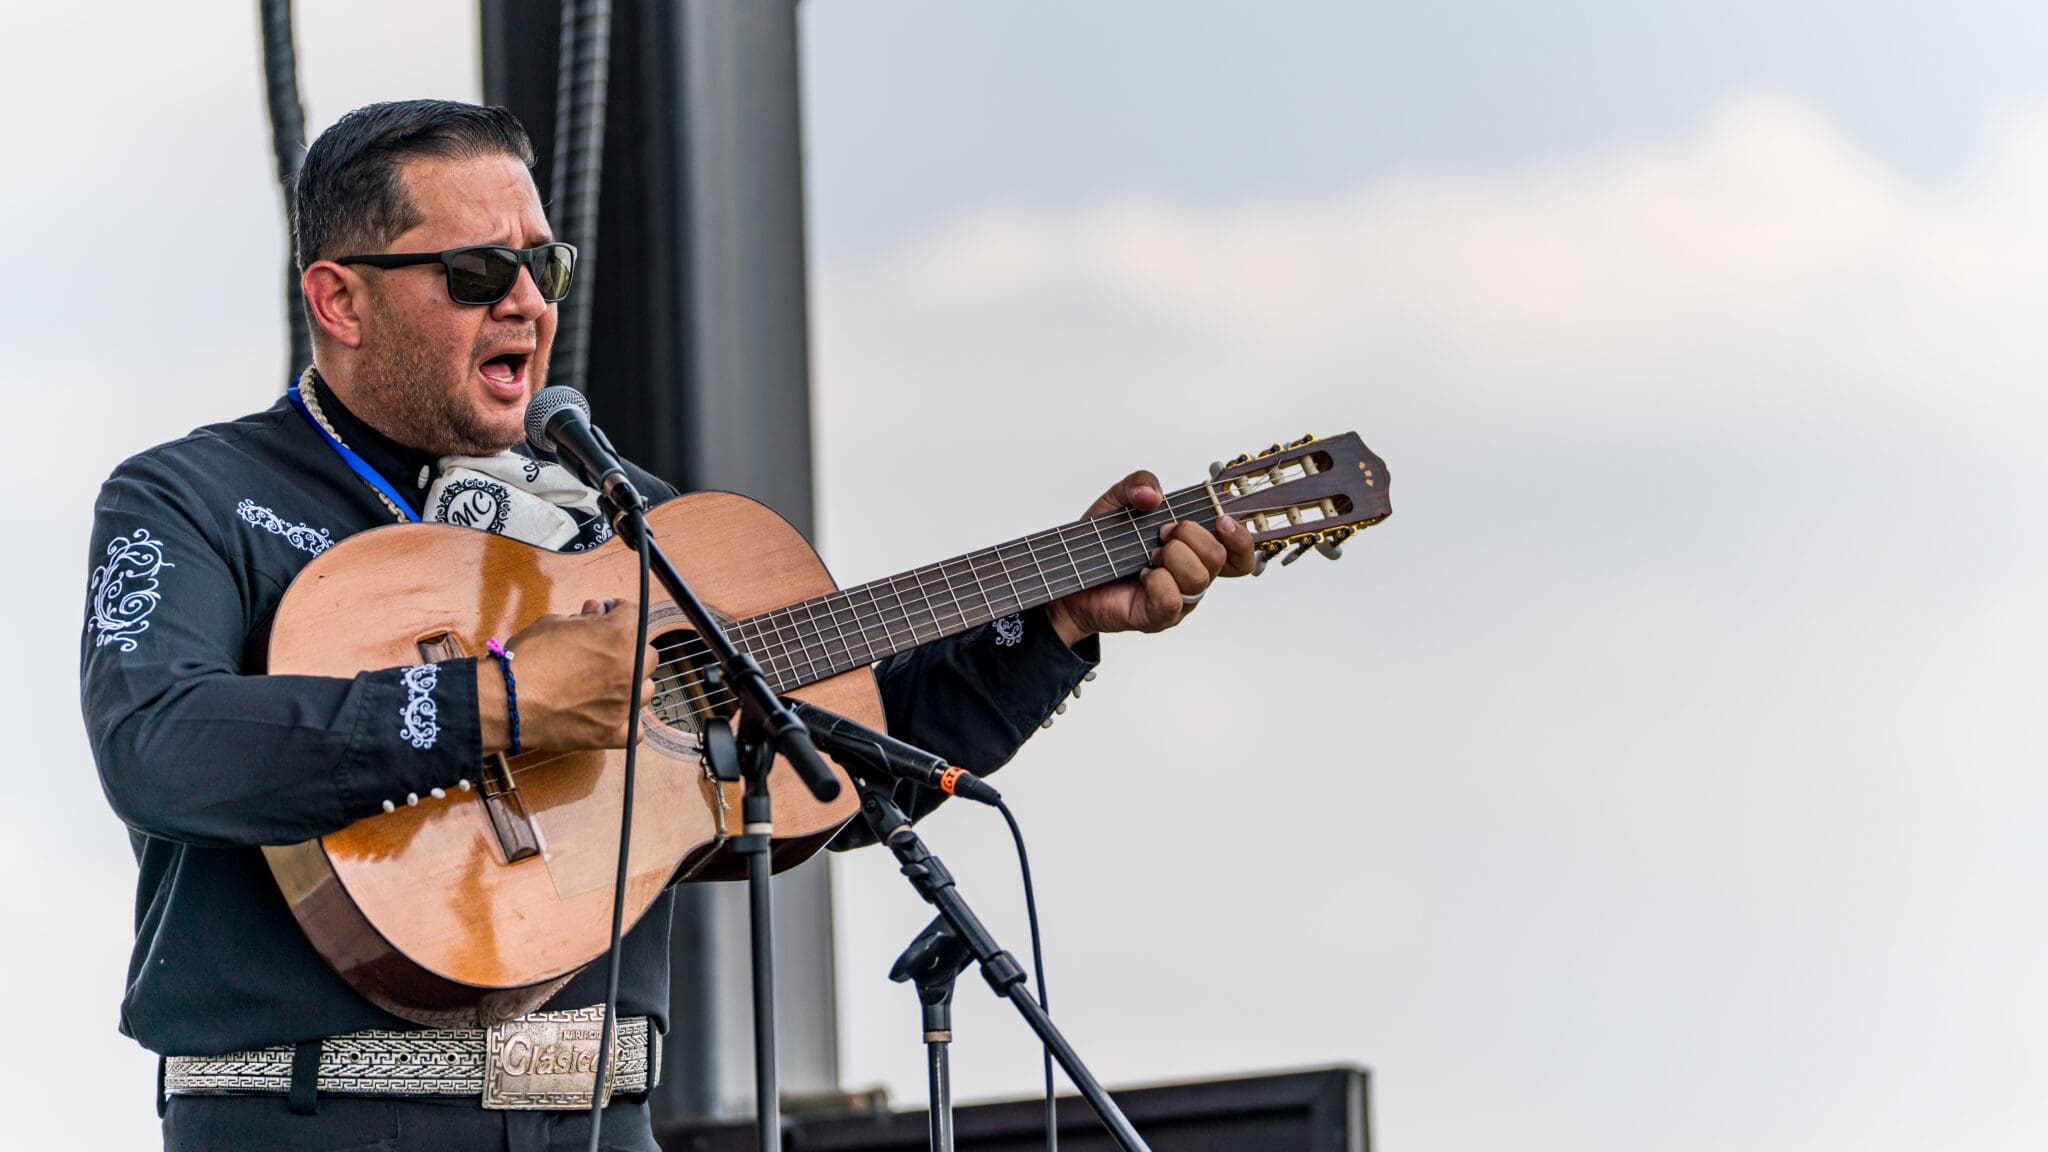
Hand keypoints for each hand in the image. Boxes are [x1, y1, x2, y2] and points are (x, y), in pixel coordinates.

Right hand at [476, 598, 659, 751]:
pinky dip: (627, 722)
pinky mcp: (612, 733)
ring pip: (645, 690)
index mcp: (619, 637)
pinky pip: (636, 730)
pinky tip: (612, 715)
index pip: (635, 615)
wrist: (506, 701)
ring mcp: (623, 704)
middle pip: (647, 655)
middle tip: (607, 652)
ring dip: (632, 684)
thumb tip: (597, 611)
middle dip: (629, 649)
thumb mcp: (553, 624)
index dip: (620, 612)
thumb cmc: (526, 661)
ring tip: (606, 684)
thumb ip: (584, 618)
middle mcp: (628, 670)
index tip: (611, 615)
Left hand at [1044, 471, 1257, 645]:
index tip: (1221, 520)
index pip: (1240, 552)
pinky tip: (1141, 574)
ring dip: (1171, 556)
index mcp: (1195, 549)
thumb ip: (1138, 483)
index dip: (1240, 537)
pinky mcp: (1158, 617)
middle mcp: (1193, 575)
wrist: (1069, 575)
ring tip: (1148, 554)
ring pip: (1198, 576)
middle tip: (1161, 533)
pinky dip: (1155, 580)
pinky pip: (1172, 599)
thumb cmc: (1100, 544)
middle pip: (1219, 556)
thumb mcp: (1117, 501)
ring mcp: (1179, 600)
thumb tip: (1154, 495)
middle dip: (1188, 534)